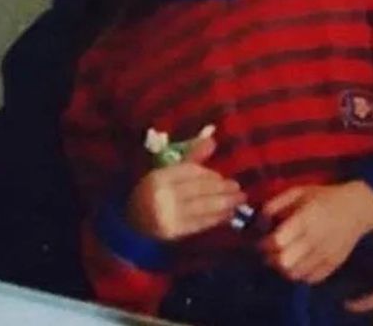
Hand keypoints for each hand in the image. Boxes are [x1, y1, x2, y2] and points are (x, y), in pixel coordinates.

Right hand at [125, 134, 245, 240]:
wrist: (134, 223)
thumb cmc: (155, 192)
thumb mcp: (168, 172)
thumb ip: (191, 158)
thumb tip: (213, 141)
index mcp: (159, 177)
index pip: (190, 173)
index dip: (210, 175)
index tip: (224, 177)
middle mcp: (163, 195)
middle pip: (199, 190)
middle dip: (222, 190)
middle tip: (239, 189)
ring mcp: (167, 215)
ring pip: (202, 208)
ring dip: (224, 205)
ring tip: (238, 201)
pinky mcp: (173, 232)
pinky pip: (199, 224)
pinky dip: (216, 219)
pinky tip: (227, 215)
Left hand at [258, 180, 372, 282]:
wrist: (358, 207)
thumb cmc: (325, 197)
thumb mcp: (298, 191)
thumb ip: (275, 205)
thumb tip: (259, 223)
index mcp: (305, 218)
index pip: (277, 242)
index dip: (264, 244)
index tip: (262, 240)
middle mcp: (315, 239)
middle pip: (284, 262)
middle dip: (271, 259)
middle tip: (270, 252)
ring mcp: (325, 254)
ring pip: (295, 274)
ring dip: (283, 269)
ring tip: (283, 258)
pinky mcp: (333, 265)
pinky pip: (310, 279)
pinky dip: (300, 274)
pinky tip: (298, 263)